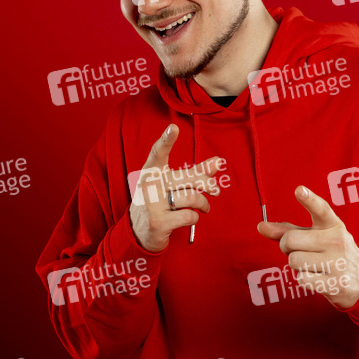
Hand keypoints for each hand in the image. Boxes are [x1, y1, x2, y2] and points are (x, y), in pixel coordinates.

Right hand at [129, 124, 220, 251]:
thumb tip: (219, 160)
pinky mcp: (158, 222)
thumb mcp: (174, 183)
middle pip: (189, 178)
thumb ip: (196, 172)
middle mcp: (148, 185)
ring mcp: (151, 204)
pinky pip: (189, 215)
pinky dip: (195, 217)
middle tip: (216, 191)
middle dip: (208, 184)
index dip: (166, 140)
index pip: (159, 153)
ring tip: (205, 207)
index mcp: (151, 171)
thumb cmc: (161, 200)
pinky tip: (189, 217)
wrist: (139, 231)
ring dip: (203, 204)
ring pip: (192, 198)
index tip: (174, 128)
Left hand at [258, 185, 358, 308]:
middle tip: (300, 249)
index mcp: (332, 224)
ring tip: (313, 264)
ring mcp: (337, 262)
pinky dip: (304, 279)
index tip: (299, 190)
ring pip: (293, 260)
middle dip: (287, 246)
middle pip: (290, 240)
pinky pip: (301, 278)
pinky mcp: (334, 283)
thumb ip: (287, 230)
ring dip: (297, 264)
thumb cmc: (330, 251)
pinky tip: (318, 276)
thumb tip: (260, 226)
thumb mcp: (314, 235)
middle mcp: (336, 240)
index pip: (321, 209)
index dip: (309, 200)